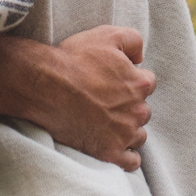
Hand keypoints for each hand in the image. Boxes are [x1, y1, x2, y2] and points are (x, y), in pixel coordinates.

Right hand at [38, 26, 154, 170]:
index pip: (148, 83)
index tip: (117, 80)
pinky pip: (131, 161)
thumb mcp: (106, 34)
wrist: (47, 86)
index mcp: (139, 83)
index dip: (132, 79)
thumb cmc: (75, 59)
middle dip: (131, 105)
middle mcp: (137, 111)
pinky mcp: (110, 154)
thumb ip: (133, 40)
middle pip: (143, 110)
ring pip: (139, 135)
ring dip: (129, 129)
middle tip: (109, 100)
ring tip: (108, 121)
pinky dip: (127, 155)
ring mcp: (124, 134)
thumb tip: (141, 57)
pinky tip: (115, 144)